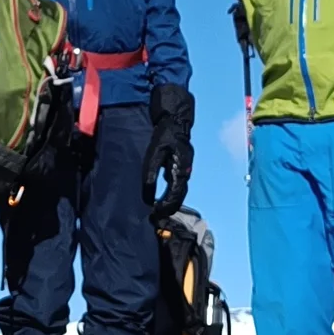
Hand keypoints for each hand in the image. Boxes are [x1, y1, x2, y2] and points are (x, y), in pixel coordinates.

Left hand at [144, 83, 195, 215]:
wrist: (175, 119)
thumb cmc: (165, 135)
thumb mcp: (154, 153)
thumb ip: (150, 173)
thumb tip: (148, 193)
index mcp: (180, 170)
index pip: (174, 195)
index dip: (165, 206)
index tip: (155, 213)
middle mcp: (185, 172)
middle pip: (179, 195)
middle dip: (168, 207)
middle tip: (156, 215)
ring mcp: (184, 168)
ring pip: (179, 190)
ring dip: (169, 200)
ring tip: (157, 209)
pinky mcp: (180, 164)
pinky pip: (176, 182)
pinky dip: (170, 192)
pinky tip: (160, 195)